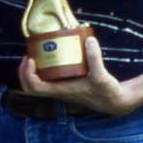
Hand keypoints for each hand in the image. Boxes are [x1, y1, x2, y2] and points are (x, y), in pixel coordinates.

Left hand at [18, 36, 141, 114]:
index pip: (34, 87)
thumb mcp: (101, 75)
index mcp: (60, 91)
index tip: (30, 59)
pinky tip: (53, 56)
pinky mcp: (68, 85)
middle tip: (28, 56)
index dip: (27, 74)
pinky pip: (49, 78)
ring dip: (32, 71)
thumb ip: (95, 58)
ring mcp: (62, 89)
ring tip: (35, 54)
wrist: (117, 101)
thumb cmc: (107, 92)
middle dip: (24, 72)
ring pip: (38, 83)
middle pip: (30, 86)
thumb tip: (89, 40)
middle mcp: (58, 91)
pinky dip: (45, 68)